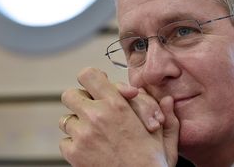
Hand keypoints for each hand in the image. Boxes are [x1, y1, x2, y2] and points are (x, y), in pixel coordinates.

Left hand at [58, 68, 178, 166]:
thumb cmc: (152, 166)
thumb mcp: (166, 139)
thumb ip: (168, 116)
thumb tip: (168, 101)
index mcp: (117, 105)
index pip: (88, 75)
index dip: (92, 79)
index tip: (98, 87)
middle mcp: (96, 116)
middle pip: (70, 95)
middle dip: (80, 100)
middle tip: (92, 110)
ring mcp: (82, 135)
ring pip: (66, 119)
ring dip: (77, 124)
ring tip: (94, 133)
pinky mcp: (74, 154)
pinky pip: (65, 141)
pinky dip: (74, 144)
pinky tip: (90, 149)